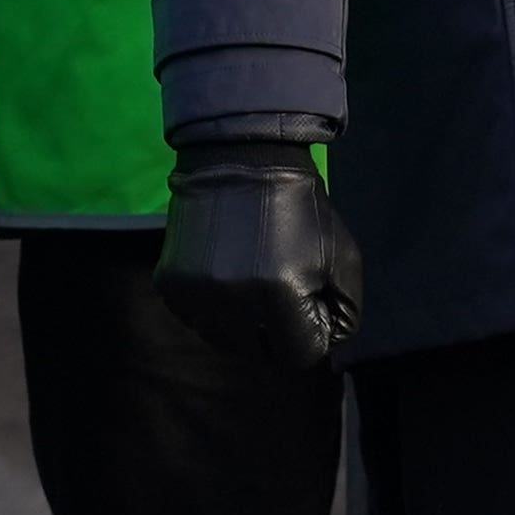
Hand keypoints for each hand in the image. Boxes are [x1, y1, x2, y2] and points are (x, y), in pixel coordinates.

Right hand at [157, 141, 362, 367]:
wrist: (241, 159)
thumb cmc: (303, 209)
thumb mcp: (344, 255)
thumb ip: (345, 310)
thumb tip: (326, 346)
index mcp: (279, 293)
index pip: (301, 356)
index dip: (314, 332)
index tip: (314, 303)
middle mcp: (231, 300)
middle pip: (262, 354)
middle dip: (280, 331)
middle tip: (285, 290)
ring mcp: (194, 295)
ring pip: (226, 343)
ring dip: (246, 324)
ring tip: (255, 280)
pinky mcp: (169, 285)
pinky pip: (197, 321)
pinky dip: (215, 309)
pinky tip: (228, 273)